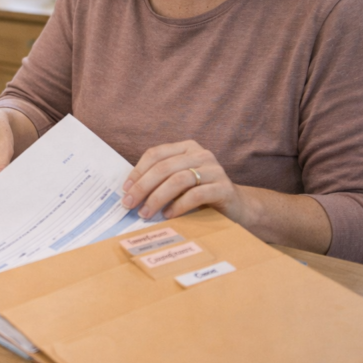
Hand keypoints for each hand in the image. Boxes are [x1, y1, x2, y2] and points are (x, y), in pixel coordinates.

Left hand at [122, 140, 247, 222]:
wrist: (236, 207)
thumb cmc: (200, 194)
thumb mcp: (178, 183)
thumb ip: (159, 181)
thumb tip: (128, 192)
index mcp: (186, 147)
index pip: (155, 154)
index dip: (137, 172)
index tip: (125, 190)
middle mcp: (201, 154)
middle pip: (164, 167)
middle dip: (143, 187)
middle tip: (129, 204)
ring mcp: (214, 169)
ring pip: (178, 180)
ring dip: (157, 198)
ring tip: (146, 213)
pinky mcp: (224, 188)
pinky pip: (196, 195)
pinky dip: (178, 206)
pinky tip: (168, 215)